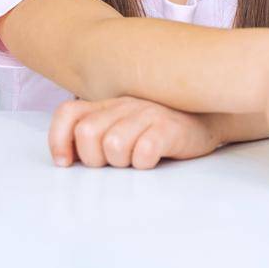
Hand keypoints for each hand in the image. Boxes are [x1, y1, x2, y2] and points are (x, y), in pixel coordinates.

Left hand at [48, 96, 222, 168]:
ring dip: (121, 162)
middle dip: (95, 158)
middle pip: (87, 133)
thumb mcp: (124, 126)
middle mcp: (126, 104)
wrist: (209, 119)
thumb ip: (97, 135)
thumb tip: (66, 161)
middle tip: (114, 163)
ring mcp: (148, 114)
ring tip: (136, 160)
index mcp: (109, 104)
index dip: (59, 140)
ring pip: (113, 145)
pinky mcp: (169, 128)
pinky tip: (153, 160)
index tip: (66, 163)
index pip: (68, 113)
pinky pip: (144, 151)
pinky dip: (144, 162)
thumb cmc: (161, 129)